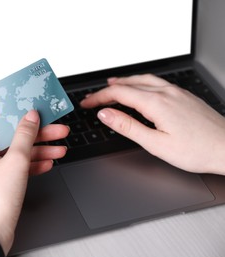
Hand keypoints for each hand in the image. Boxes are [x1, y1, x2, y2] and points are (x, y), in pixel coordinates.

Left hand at [0, 110, 68, 254]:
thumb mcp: (16, 161)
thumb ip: (25, 136)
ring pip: (16, 155)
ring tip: (59, 150)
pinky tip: (47, 164)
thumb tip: (30, 117)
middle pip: (12, 139)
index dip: (24, 118)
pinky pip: (14, 169)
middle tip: (58, 132)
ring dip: (39, 152)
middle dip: (39, 137)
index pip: (2, 122)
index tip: (39, 115)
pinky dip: (30, 166)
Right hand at [80, 74, 224, 174]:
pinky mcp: (184, 95)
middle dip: (107, 90)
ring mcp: (176, 92)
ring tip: (112, 85)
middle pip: (129, 84)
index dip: (98, 97)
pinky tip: (140, 88)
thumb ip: (127, 126)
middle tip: (93, 97)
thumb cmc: (197, 150)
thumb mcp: (155, 144)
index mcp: (156, 103)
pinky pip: (156, 82)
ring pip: (143, 79)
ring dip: (124, 81)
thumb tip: (105, 114)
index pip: (119, 93)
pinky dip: (140, 82)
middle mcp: (166, 92)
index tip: (86, 103)